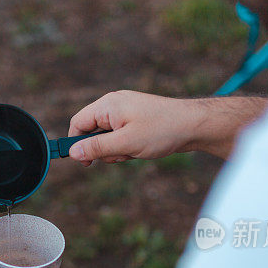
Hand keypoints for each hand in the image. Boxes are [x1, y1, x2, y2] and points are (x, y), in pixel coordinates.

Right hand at [68, 90, 202, 165]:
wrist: (194, 125)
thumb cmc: (162, 130)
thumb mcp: (125, 143)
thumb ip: (96, 148)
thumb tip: (73, 152)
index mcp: (108, 105)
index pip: (78, 123)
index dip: (76, 143)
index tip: (85, 162)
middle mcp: (114, 105)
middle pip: (92, 131)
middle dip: (103, 149)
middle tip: (121, 155)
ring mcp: (125, 111)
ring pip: (107, 137)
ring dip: (116, 150)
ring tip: (135, 151)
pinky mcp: (135, 119)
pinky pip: (120, 136)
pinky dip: (126, 146)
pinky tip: (141, 148)